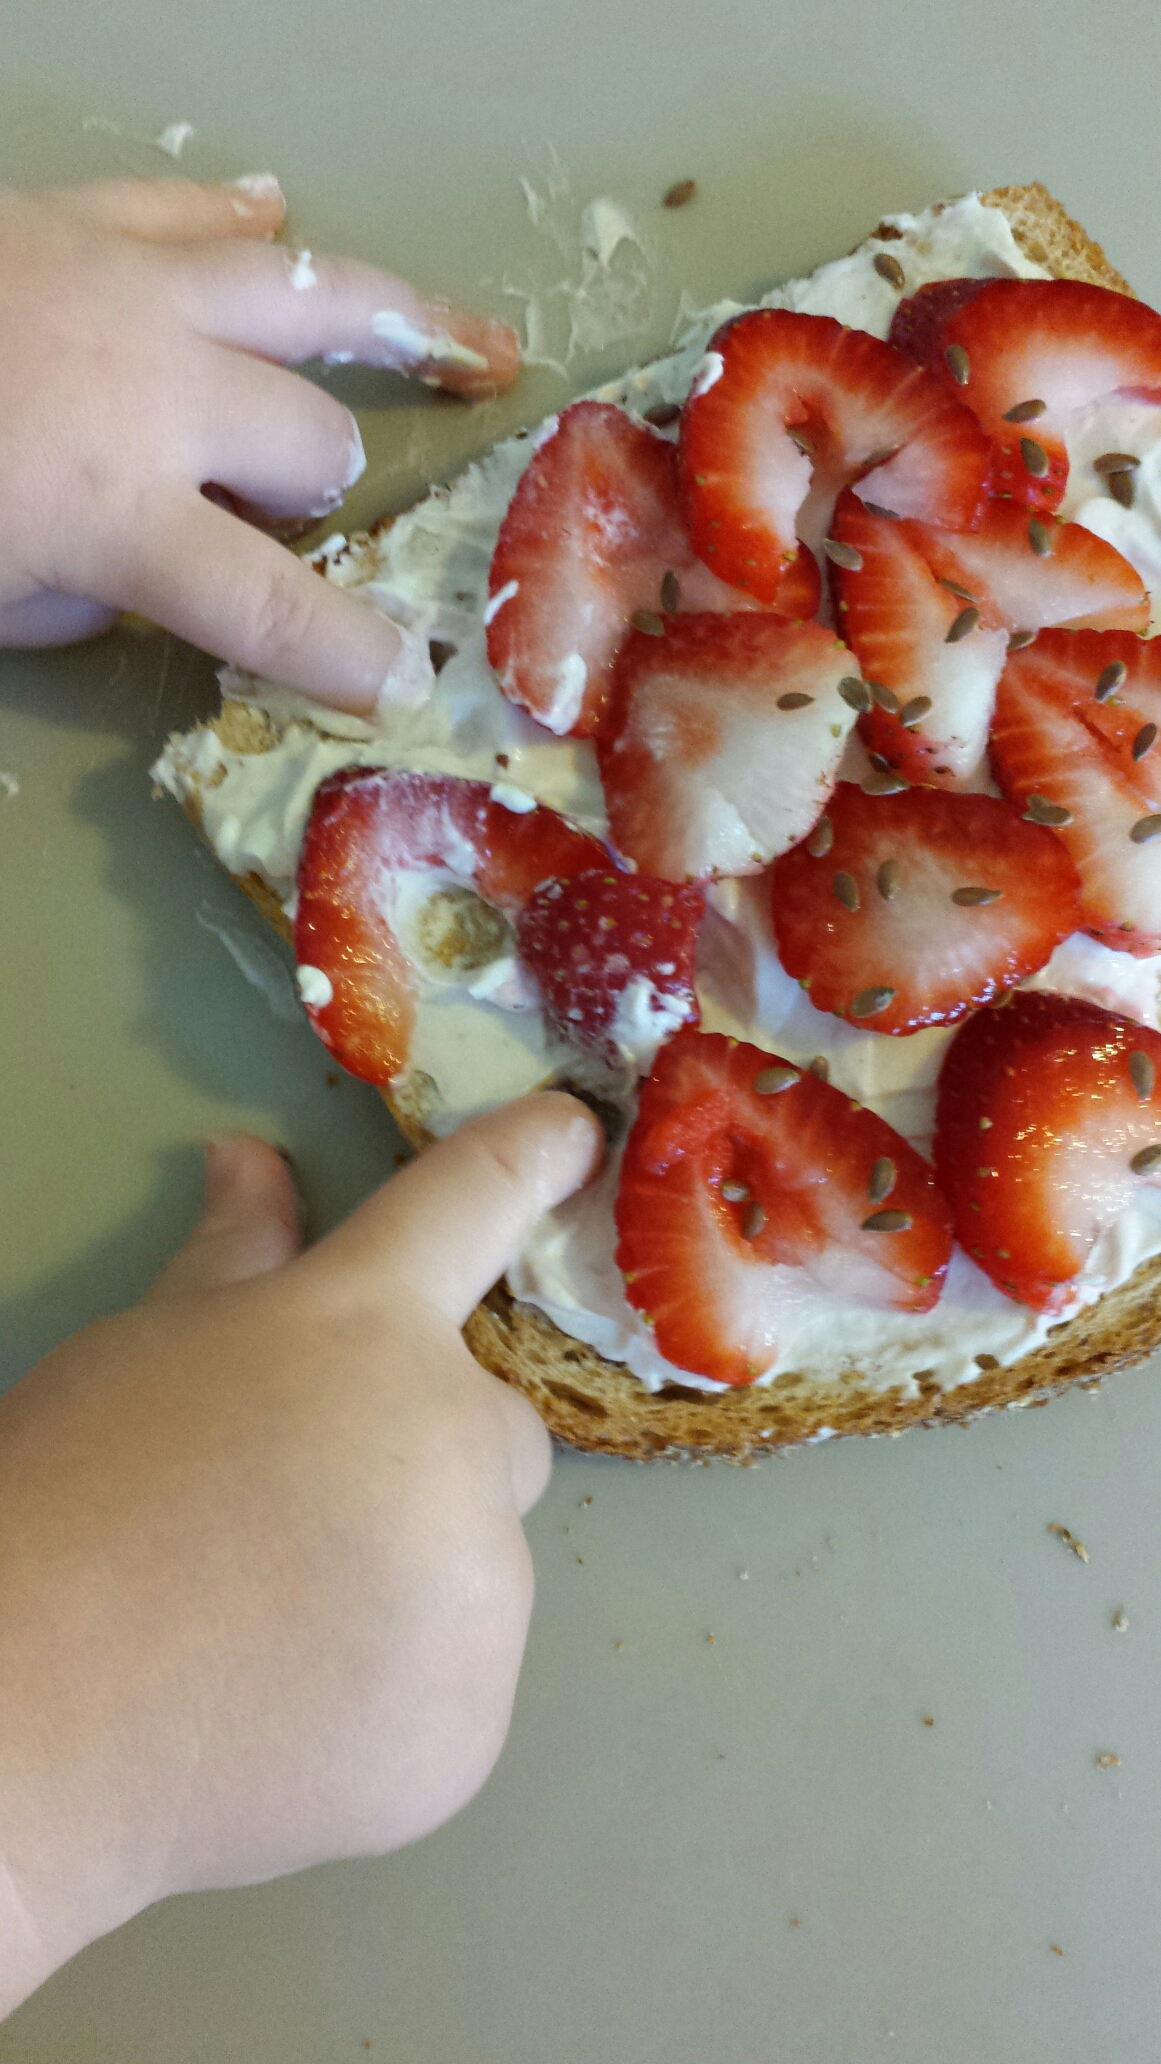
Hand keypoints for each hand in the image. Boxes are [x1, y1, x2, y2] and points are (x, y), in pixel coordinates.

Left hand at [0, 177, 519, 713]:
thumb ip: (83, 597)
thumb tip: (142, 574)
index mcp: (119, 512)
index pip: (276, 609)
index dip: (351, 658)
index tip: (404, 683)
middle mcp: (158, 391)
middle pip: (314, 440)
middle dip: (311, 487)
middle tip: (276, 507)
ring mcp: (131, 285)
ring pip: (315, 296)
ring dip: (406, 327)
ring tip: (482, 348)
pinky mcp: (84, 216)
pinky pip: (200, 210)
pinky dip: (247, 225)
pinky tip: (278, 219)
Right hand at [0, 1093, 599, 2014]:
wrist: (29, 1728)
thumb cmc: (67, 1504)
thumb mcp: (141, 1351)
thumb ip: (232, 1258)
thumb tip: (253, 1161)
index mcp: (367, 1327)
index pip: (470, 1204)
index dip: (528, 1158)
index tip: (575, 1136)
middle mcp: (456, 1442)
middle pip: (492, 1428)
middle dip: (422, 1456)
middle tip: (292, 1508)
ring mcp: (479, 1594)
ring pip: (477, 1566)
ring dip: (410, 1582)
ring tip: (269, 1628)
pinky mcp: (474, 1725)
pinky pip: (458, 1684)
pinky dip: (399, 1693)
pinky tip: (293, 1712)